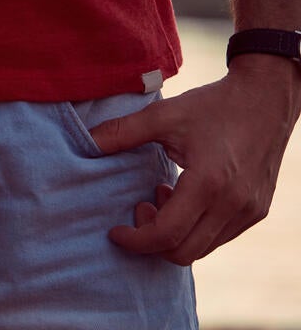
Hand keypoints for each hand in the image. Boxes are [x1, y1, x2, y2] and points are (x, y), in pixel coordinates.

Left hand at [89, 56, 299, 264]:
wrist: (266, 99)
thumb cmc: (214, 105)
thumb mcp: (164, 115)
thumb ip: (122, 132)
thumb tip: (85, 143)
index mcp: (209, 183)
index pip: (167, 234)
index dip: (135, 240)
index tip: (115, 231)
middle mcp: (234, 205)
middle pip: (183, 251)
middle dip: (151, 241)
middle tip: (138, 208)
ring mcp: (250, 211)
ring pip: (202, 248)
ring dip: (173, 235)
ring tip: (160, 197)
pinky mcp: (257, 211)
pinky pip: (219, 237)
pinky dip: (194, 229)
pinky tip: (181, 198)